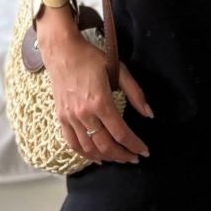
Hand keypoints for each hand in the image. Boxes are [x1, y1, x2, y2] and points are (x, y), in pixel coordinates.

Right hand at [41, 33, 152, 164]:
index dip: (134, 145)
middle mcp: (84, 113)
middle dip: (122, 156)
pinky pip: (72, 143)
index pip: (121, 133)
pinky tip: (96, 157)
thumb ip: (135, 93)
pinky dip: (85, 154)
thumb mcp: (119, 69)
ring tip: (119, 158)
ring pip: (89, 148)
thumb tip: (149, 114)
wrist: (62, 52)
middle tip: (134, 158)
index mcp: (100, 102)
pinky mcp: (61, 117)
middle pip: (105, 145)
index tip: (144, 151)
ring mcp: (70, 117)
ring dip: (106, 157)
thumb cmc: (91, 58)